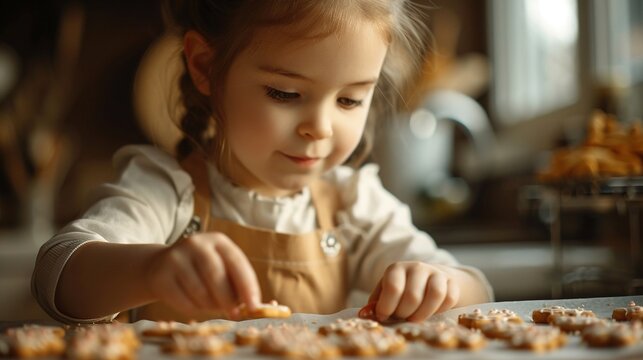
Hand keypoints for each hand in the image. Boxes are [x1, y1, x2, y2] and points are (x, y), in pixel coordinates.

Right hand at [144, 232, 260, 317]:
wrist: (158, 266)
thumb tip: (251, 306)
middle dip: (228, 299)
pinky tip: (196, 306)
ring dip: (211, 306)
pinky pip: (184, 302)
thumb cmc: (200, 270)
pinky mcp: (161, 276)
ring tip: (213, 307)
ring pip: (200, 291)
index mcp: (217, 240)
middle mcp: (196, 244)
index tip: (254, 306)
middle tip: (234, 314)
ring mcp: (176, 258)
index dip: (247, 286)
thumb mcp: (220, 266)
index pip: (237, 262)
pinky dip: (195, 310)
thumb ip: (236, 282)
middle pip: (216, 275)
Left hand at [366, 261, 459, 321]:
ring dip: (423, 313)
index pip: (393, 287)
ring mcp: (436, 273)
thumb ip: (375, 304)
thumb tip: (363, 315)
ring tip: (415, 318)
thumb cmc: (402, 289)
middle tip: (401, 318)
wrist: (430, 278)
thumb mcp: (385, 293)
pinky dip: (440, 310)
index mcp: (396, 269)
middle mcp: (417, 267)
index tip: (384, 316)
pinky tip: (431, 312)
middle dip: (404, 313)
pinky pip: (449, 298)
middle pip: (413, 295)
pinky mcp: (451, 282)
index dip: (387, 307)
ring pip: (434, 295)